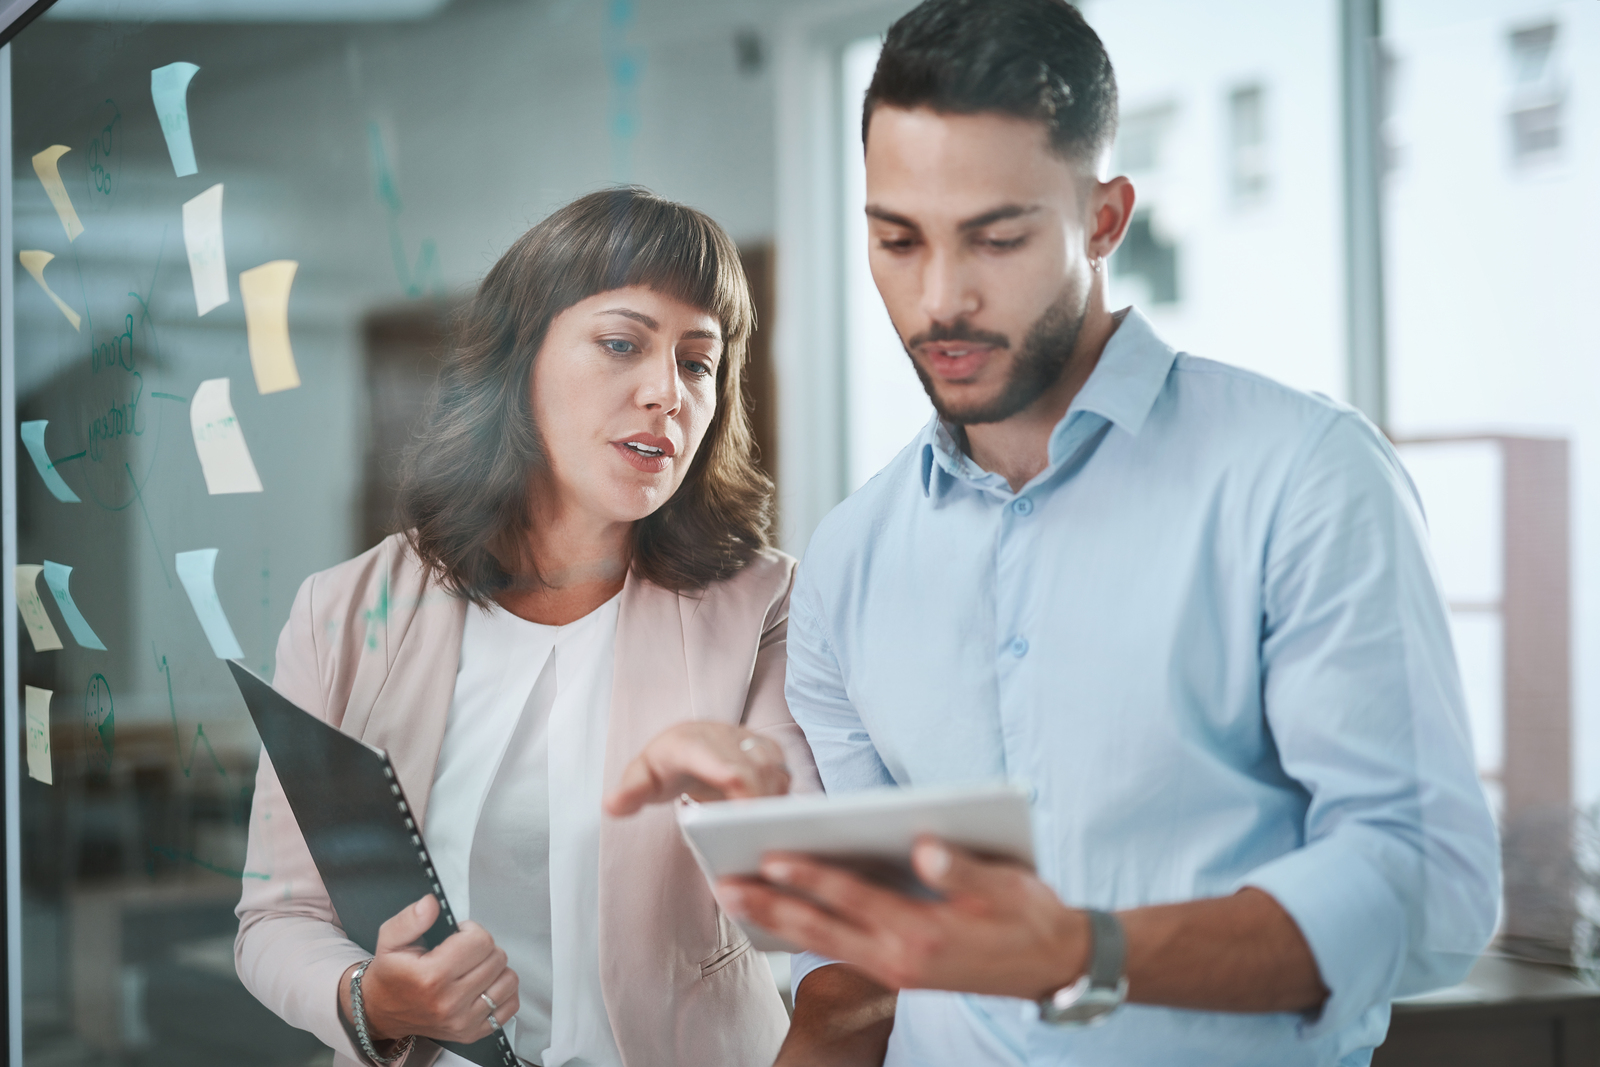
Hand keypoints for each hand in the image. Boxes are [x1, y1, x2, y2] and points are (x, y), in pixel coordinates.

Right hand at [339, 895, 519, 1044]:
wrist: (381, 1012)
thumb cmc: (390, 974)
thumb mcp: (390, 939)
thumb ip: (411, 918)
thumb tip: (433, 902)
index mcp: (431, 977)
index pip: (480, 941)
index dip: (470, 930)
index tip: (457, 935)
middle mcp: (450, 1003)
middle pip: (497, 958)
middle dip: (482, 947)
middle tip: (463, 952)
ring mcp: (464, 1022)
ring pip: (508, 980)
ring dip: (494, 968)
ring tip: (473, 967)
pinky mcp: (473, 1033)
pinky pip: (510, 1005)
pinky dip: (501, 991)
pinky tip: (483, 984)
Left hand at [603, 721, 790, 815]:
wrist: (684, 746)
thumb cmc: (663, 767)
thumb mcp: (641, 779)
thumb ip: (629, 793)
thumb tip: (612, 805)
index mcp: (689, 742)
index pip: (716, 759)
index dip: (735, 782)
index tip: (743, 815)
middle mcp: (723, 734)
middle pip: (754, 767)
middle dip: (757, 801)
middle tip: (753, 837)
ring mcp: (748, 740)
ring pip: (774, 768)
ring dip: (771, 800)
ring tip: (759, 830)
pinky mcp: (767, 750)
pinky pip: (784, 773)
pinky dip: (780, 797)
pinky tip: (770, 820)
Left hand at [718, 836, 1087, 999]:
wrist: (1055, 965)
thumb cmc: (1030, 916)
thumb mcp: (1005, 885)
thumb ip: (961, 866)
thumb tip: (923, 845)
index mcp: (923, 933)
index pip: (853, 898)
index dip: (810, 875)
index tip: (769, 856)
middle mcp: (900, 958)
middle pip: (821, 928)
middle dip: (769, 905)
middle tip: (723, 884)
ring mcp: (896, 971)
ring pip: (823, 943)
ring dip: (777, 922)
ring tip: (736, 899)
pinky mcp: (898, 974)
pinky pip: (840, 952)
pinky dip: (805, 934)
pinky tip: (782, 920)